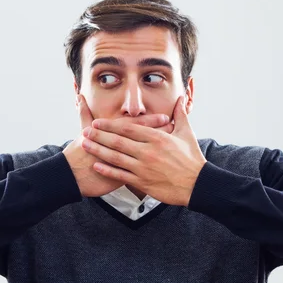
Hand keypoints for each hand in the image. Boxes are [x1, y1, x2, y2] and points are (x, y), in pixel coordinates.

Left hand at [81, 96, 206, 205]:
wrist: (197, 185)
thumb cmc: (192, 159)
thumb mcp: (187, 134)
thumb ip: (180, 115)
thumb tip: (180, 98)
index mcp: (157, 138)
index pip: (129, 128)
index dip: (110, 124)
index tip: (97, 122)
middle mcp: (148, 152)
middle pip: (118, 141)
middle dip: (99, 135)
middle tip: (85, 131)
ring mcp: (144, 168)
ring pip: (116, 157)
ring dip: (98, 150)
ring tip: (85, 145)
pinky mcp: (143, 182)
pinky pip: (120, 175)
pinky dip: (107, 170)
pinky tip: (96, 165)